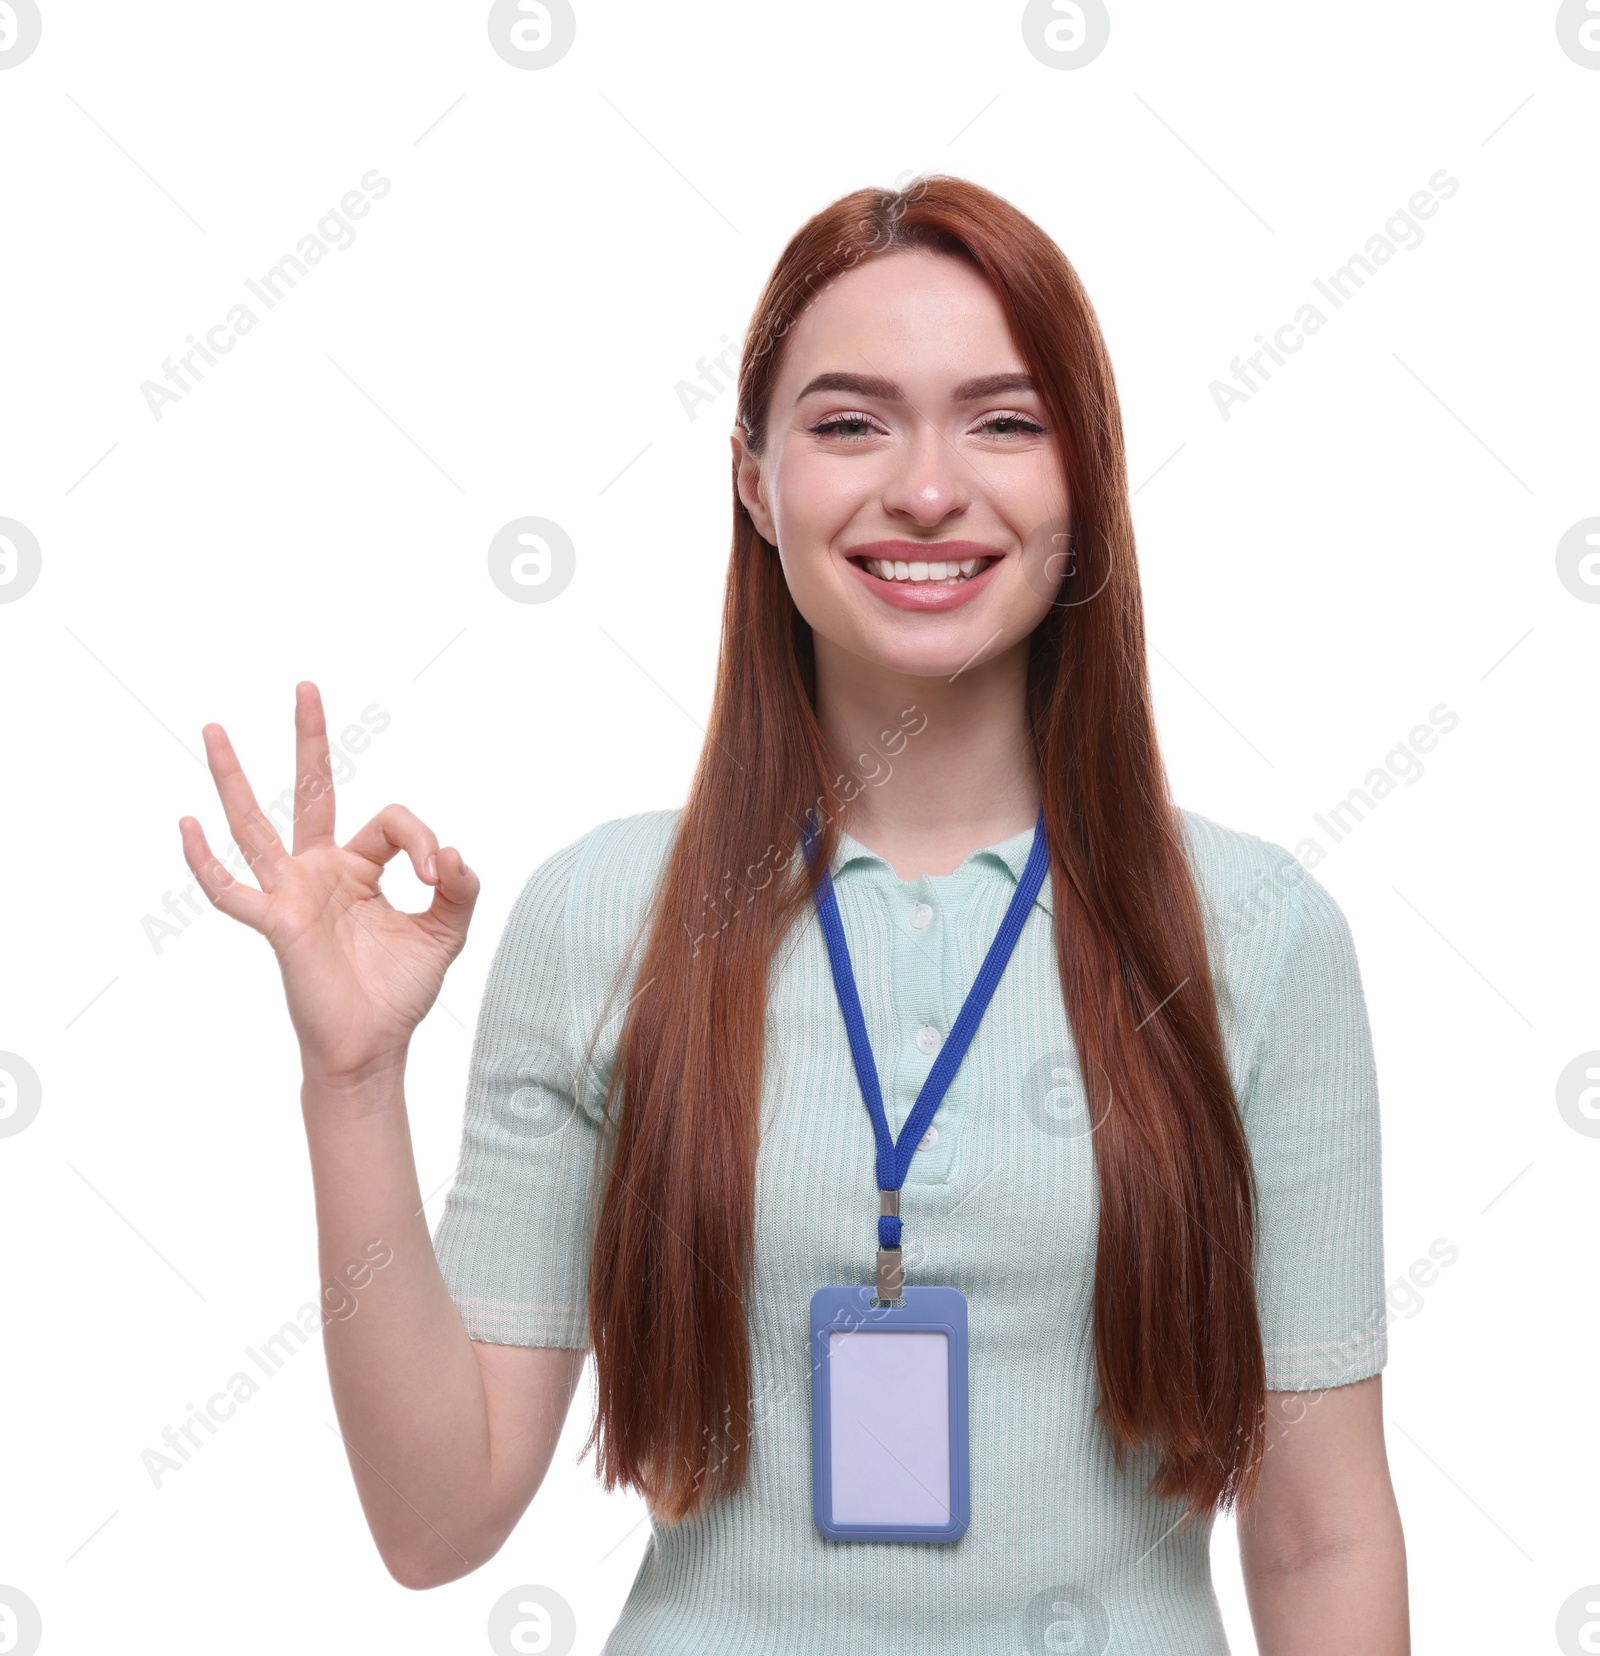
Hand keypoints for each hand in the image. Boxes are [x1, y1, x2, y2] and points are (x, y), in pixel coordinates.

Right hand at [179, 681, 479, 1088]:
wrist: (373, 1044)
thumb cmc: (400, 989)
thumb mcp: (447, 930)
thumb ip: (459, 886)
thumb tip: (450, 849)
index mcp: (360, 867)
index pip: (390, 820)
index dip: (420, 838)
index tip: (438, 871)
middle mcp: (321, 871)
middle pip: (312, 790)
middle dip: (310, 739)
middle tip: (306, 686)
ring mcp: (293, 893)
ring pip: (257, 825)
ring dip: (235, 778)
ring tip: (212, 729)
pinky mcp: (277, 923)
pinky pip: (231, 890)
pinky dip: (206, 862)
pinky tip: (188, 826)